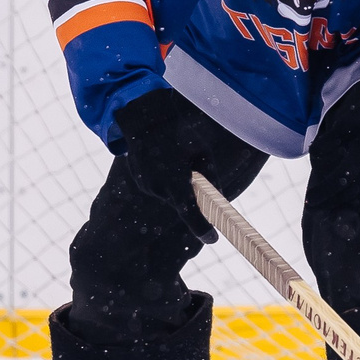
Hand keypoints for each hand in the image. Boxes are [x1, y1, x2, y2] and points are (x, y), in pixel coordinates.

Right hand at [116, 87, 233, 237]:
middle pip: (181, 204)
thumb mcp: (204, 155)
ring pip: (170, 196)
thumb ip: (211, 179)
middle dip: (190, 196)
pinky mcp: (140, 182)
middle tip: (192, 173)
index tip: (213, 238)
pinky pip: (159, 189)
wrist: (148, 120)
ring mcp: (146, 186)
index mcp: (175, 181)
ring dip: (177, 186)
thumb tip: (219, 199)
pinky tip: (164, 162)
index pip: (190, 214)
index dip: (202, 230)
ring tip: (176, 161)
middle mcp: (158, 187)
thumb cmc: (181, 134)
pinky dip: (165, 181)